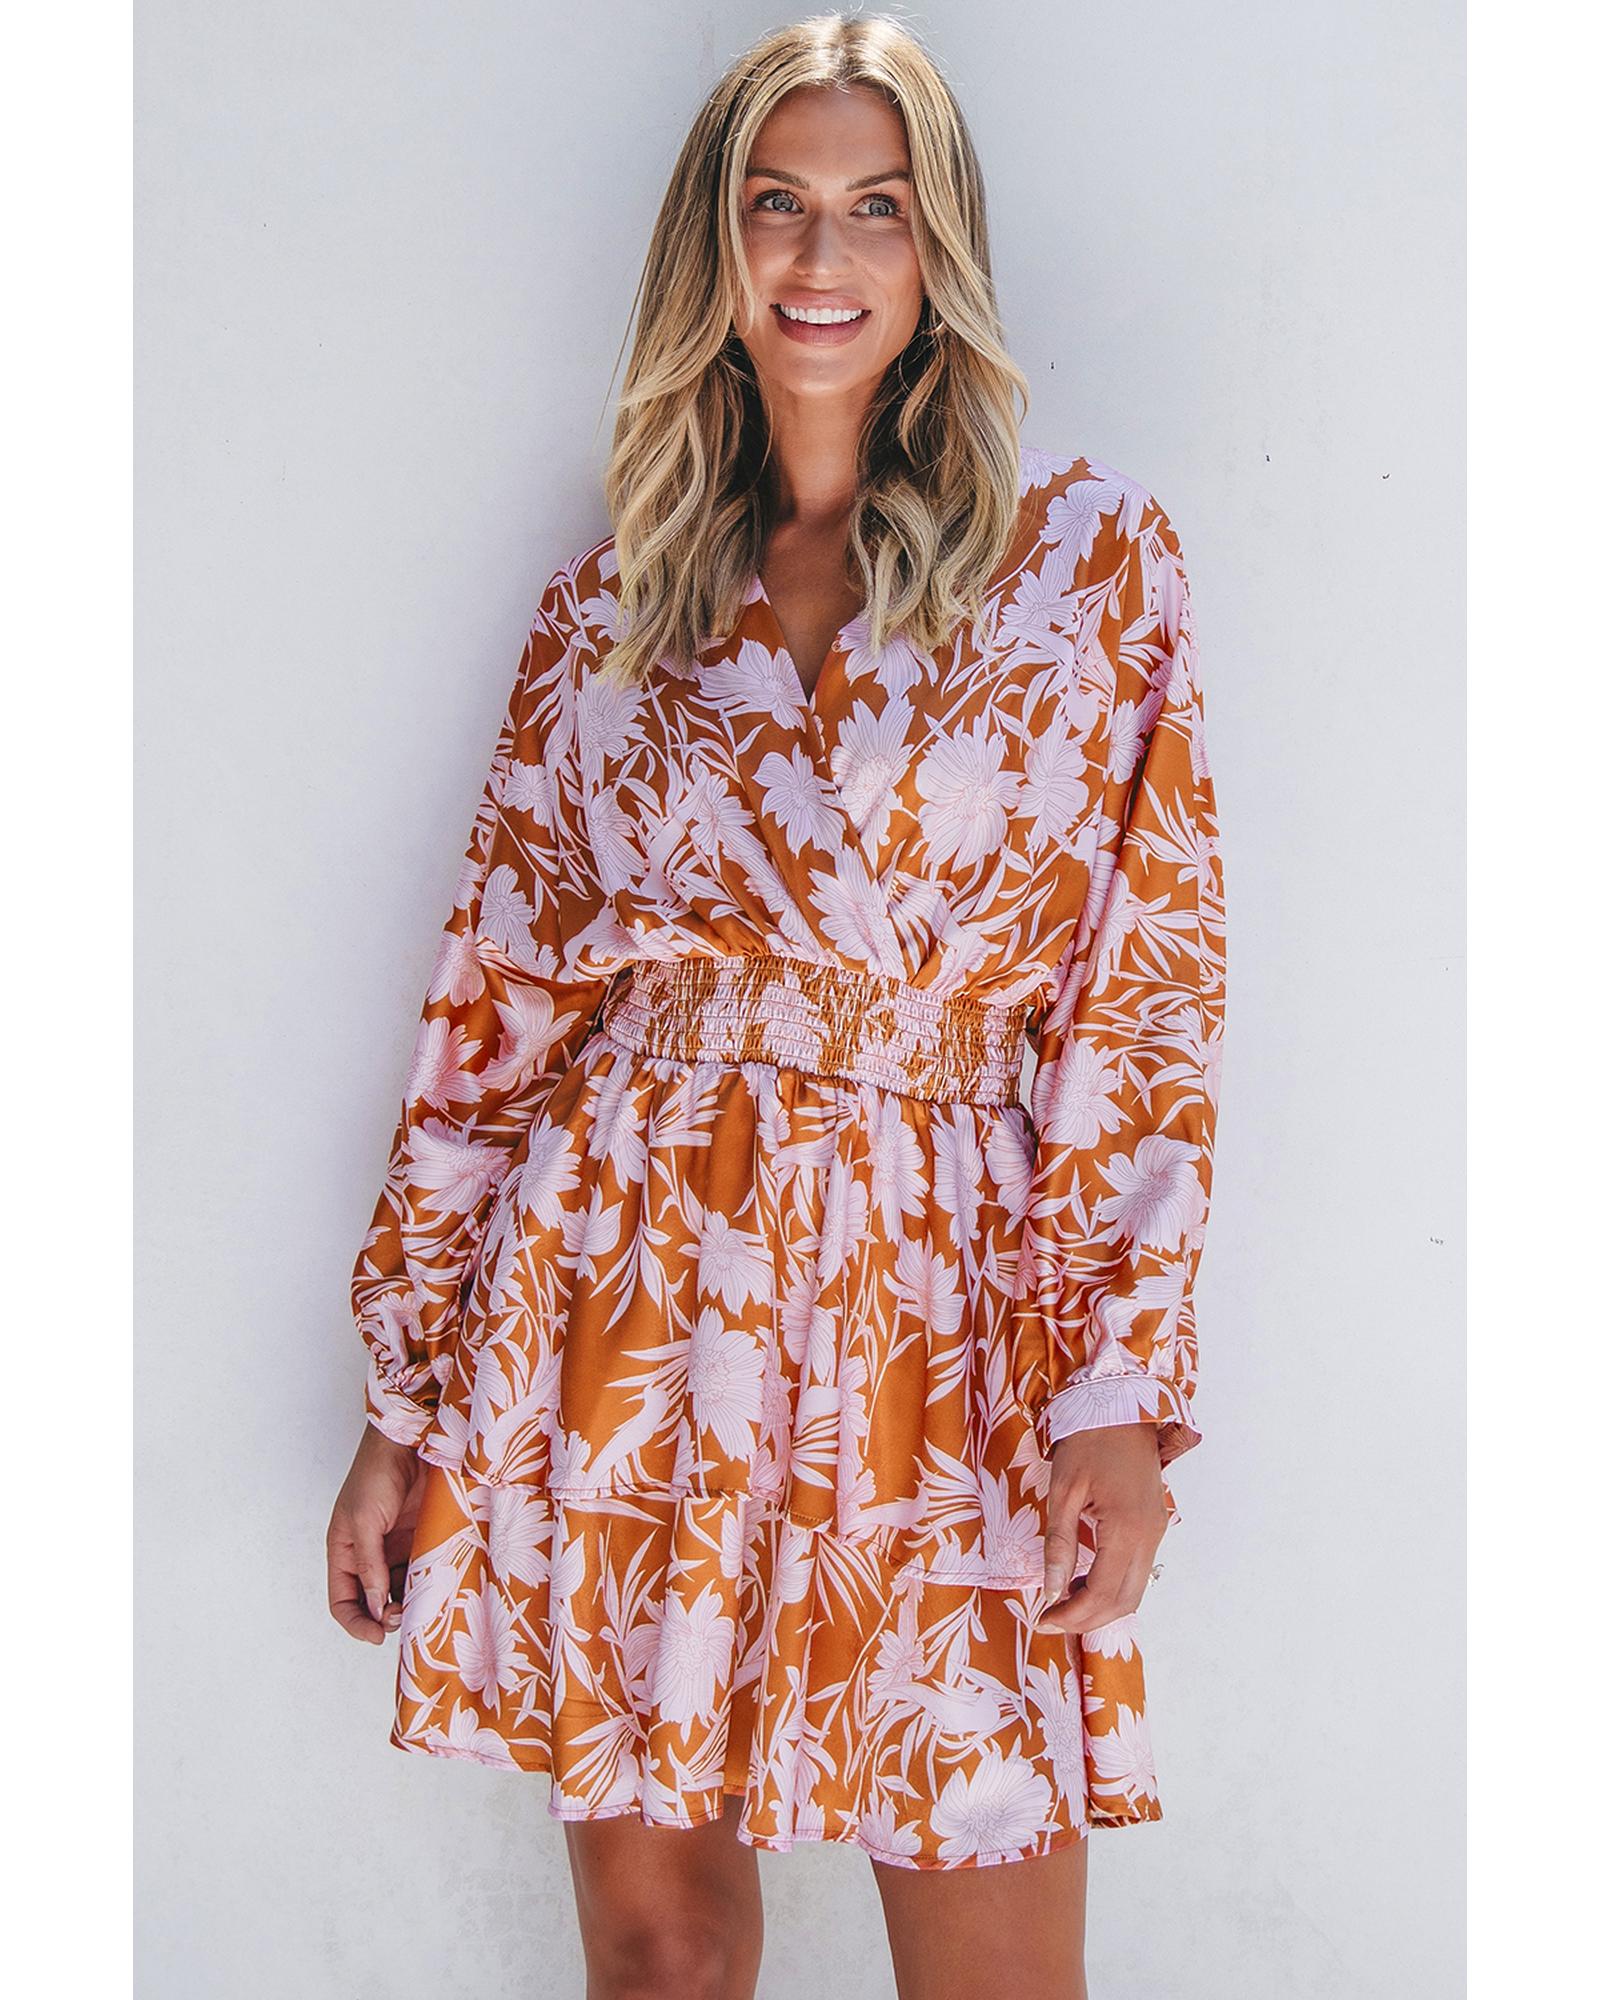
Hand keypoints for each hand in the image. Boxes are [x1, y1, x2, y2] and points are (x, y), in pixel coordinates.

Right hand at [326, 1423, 428, 1645]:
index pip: (342, 1601)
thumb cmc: (376, 1475)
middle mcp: (369, 1555)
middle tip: (404, 1617)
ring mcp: (396, 1547)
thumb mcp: (364, 1521)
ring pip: (400, 1589)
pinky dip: (428, 1583)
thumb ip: (369, 1565)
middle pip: (373, 1601)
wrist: (411, 1441)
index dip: (356, 1623)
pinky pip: (423, 1569)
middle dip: (385, 1617)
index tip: (377, 1635)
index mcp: (344, 1552)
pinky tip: (438, 1588)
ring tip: (423, 1605)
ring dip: (409, 1602)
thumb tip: (376, 1607)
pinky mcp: (421, 1537)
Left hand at [1034, 1423, 1167, 1635]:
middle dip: (1088, 1619)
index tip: (1043, 1618)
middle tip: (1052, 1616)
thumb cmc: (1088, 1441)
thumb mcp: (1063, 1491)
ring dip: (1101, 1604)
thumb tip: (1052, 1590)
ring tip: (1063, 1598)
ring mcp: (1157, 1531)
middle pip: (1124, 1601)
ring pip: (1135, 1590)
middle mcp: (1149, 1536)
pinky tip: (1083, 1577)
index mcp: (1126, 1528)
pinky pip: (1138, 1570)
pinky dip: (1113, 1585)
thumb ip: (1060, 1544)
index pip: (1103, 1593)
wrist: (1120, 1406)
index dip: (1073, 1615)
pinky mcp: (1155, 1525)